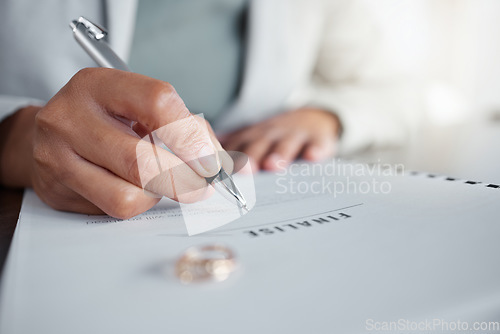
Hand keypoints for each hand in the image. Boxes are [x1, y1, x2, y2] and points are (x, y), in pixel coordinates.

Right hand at [0, 68, 226, 217]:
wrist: (52, 133)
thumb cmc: (111, 119)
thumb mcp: (144, 107)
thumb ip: (189, 129)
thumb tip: (230, 167)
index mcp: (100, 84)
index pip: (157, 103)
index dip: (192, 137)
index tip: (212, 162)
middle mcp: (71, 117)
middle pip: (142, 159)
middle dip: (184, 179)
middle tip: (203, 186)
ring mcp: (57, 156)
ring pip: (128, 194)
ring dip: (159, 194)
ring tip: (162, 181)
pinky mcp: (56, 190)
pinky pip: (113, 210)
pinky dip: (139, 203)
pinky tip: (136, 188)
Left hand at [220, 108, 339, 170]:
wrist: (312, 120)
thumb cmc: (274, 139)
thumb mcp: (252, 141)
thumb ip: (230, 154)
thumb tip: (199, 172)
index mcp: (250, 138)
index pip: (236, 149)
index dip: (228, 160)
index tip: (218, 174)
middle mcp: (269, 135)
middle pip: (258, 146)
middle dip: (251, 157)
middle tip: (245, 170)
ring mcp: (293, 136)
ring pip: (285, 145)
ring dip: (279, 154)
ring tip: (274, 165)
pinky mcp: (317, 139)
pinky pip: (316, 144)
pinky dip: (315, 150)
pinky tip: (312, 157)